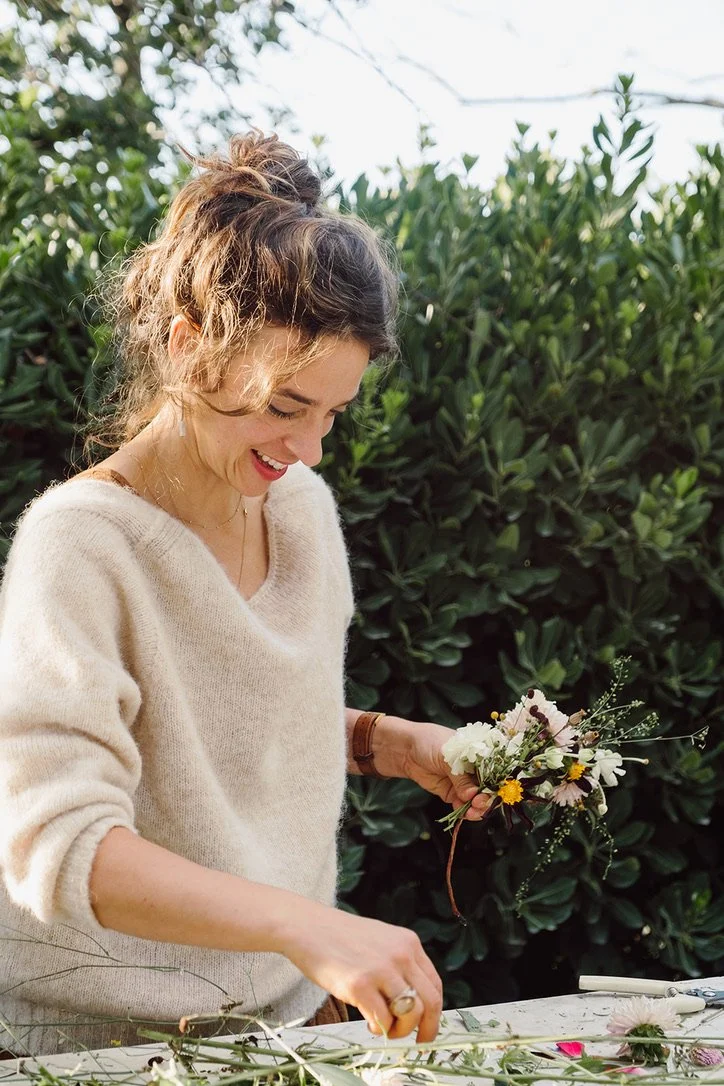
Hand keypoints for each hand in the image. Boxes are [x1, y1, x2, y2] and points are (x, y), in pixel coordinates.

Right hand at [278, 902, 442, 1040]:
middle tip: (416, 1041)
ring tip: (386, 1028)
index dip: (434, 1013)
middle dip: (426, 1029)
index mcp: (408, 943)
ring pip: (411, 1014)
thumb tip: (412, 1002)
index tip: (426, 1027)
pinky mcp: (359, 985)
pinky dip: (381, 1030)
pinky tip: (370, 1024)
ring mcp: (381, 969)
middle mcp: (400, 954)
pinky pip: (384, 1020)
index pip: (435, 985)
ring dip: (401, 1031)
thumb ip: (398, 964)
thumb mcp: (380, 941)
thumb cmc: (339, 937)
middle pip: (430, 1002)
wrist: (306, 926)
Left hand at [383, 717, 492, 821]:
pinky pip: (462, 805)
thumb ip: (460, 776)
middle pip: (487, 789)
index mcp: (479, 754)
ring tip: (471, 812)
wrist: (404, 749)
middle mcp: (474, 769)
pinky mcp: (451, 793)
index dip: (495, 784)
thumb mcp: (447, 755)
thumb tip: (471, 795)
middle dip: (485, 799)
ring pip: (476, 800)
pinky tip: (462, 812)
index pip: (494, 771)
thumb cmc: (428, 741)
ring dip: (476, 808)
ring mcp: (463, 782)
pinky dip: (463, 811)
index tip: (491, 793)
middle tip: (478, 804)